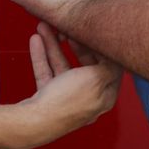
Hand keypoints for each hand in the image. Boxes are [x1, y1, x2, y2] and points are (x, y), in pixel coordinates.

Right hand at [15, 22, 120, 147]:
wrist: (34, 121)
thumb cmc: (66, 102)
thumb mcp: (95, 79)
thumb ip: (108, 66)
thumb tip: (114, 57)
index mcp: (104, 97)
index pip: (109, 69)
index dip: (102, 49)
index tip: (94, 33)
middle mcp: (87, 98)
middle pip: (85, 66)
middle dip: (75, 44)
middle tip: (70, 29)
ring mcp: (66, 99)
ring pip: (62, 66)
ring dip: (54, 45)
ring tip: (45, 27)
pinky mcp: (49, 98)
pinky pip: (47, 73)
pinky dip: (42, 56)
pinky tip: (36, 40)